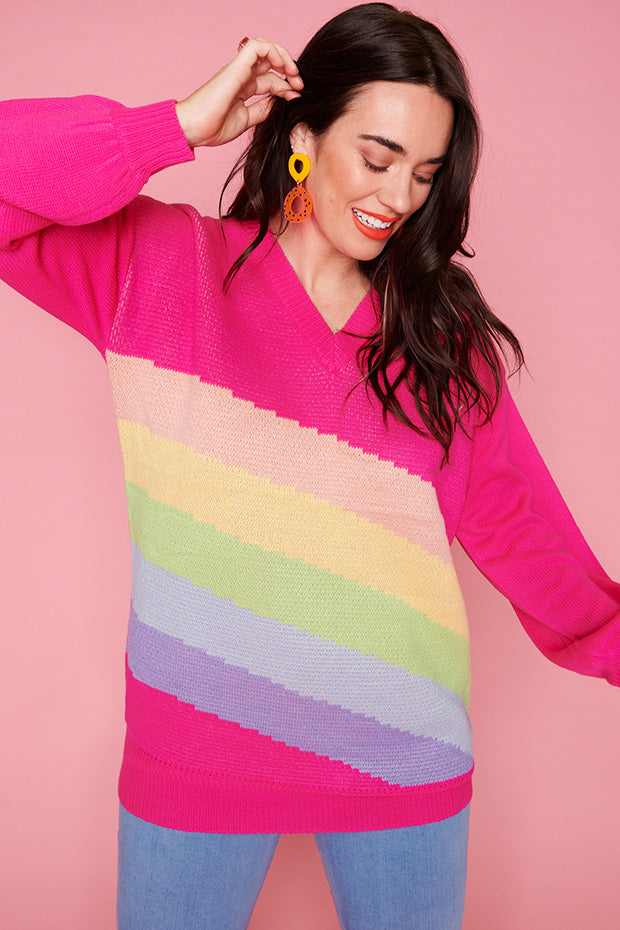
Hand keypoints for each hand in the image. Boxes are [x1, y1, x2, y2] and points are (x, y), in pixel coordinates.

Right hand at [175, 37, 302, 148]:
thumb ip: (261, 110)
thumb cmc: (211, 127)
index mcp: (242, 88)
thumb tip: (278, 103)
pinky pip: (257, 47)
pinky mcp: (235, 67)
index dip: (286, 87)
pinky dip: (273, 51)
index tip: (296, 99)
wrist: (193, 129)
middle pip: (270, 61)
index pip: (270, 79)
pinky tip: (282, 67)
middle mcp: (241, 75)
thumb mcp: (245, 120)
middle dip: (289, 71)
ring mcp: (238, 69)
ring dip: (284, 58)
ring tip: (294, 75)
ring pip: (265, 48)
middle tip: (300, 87)